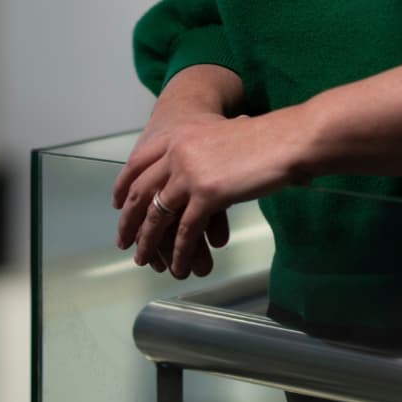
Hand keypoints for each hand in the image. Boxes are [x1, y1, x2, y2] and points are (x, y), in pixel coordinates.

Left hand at [112, 108, 310, 279]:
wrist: (285, 139)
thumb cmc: (264, 138)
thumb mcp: (221, 137)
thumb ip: (202, 152)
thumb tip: (197, 173)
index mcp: (178, 135)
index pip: (138, 162)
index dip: (123, 185)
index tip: (116, 203)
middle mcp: (177, 152)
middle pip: (140, 191)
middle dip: (128, 220)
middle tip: (122, 240)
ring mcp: (189, 173)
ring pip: (157, 215)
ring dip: (148, 242)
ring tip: (143, 261)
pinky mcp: (206, 194)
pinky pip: (185, 231)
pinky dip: (178, 253)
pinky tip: (177, 266)